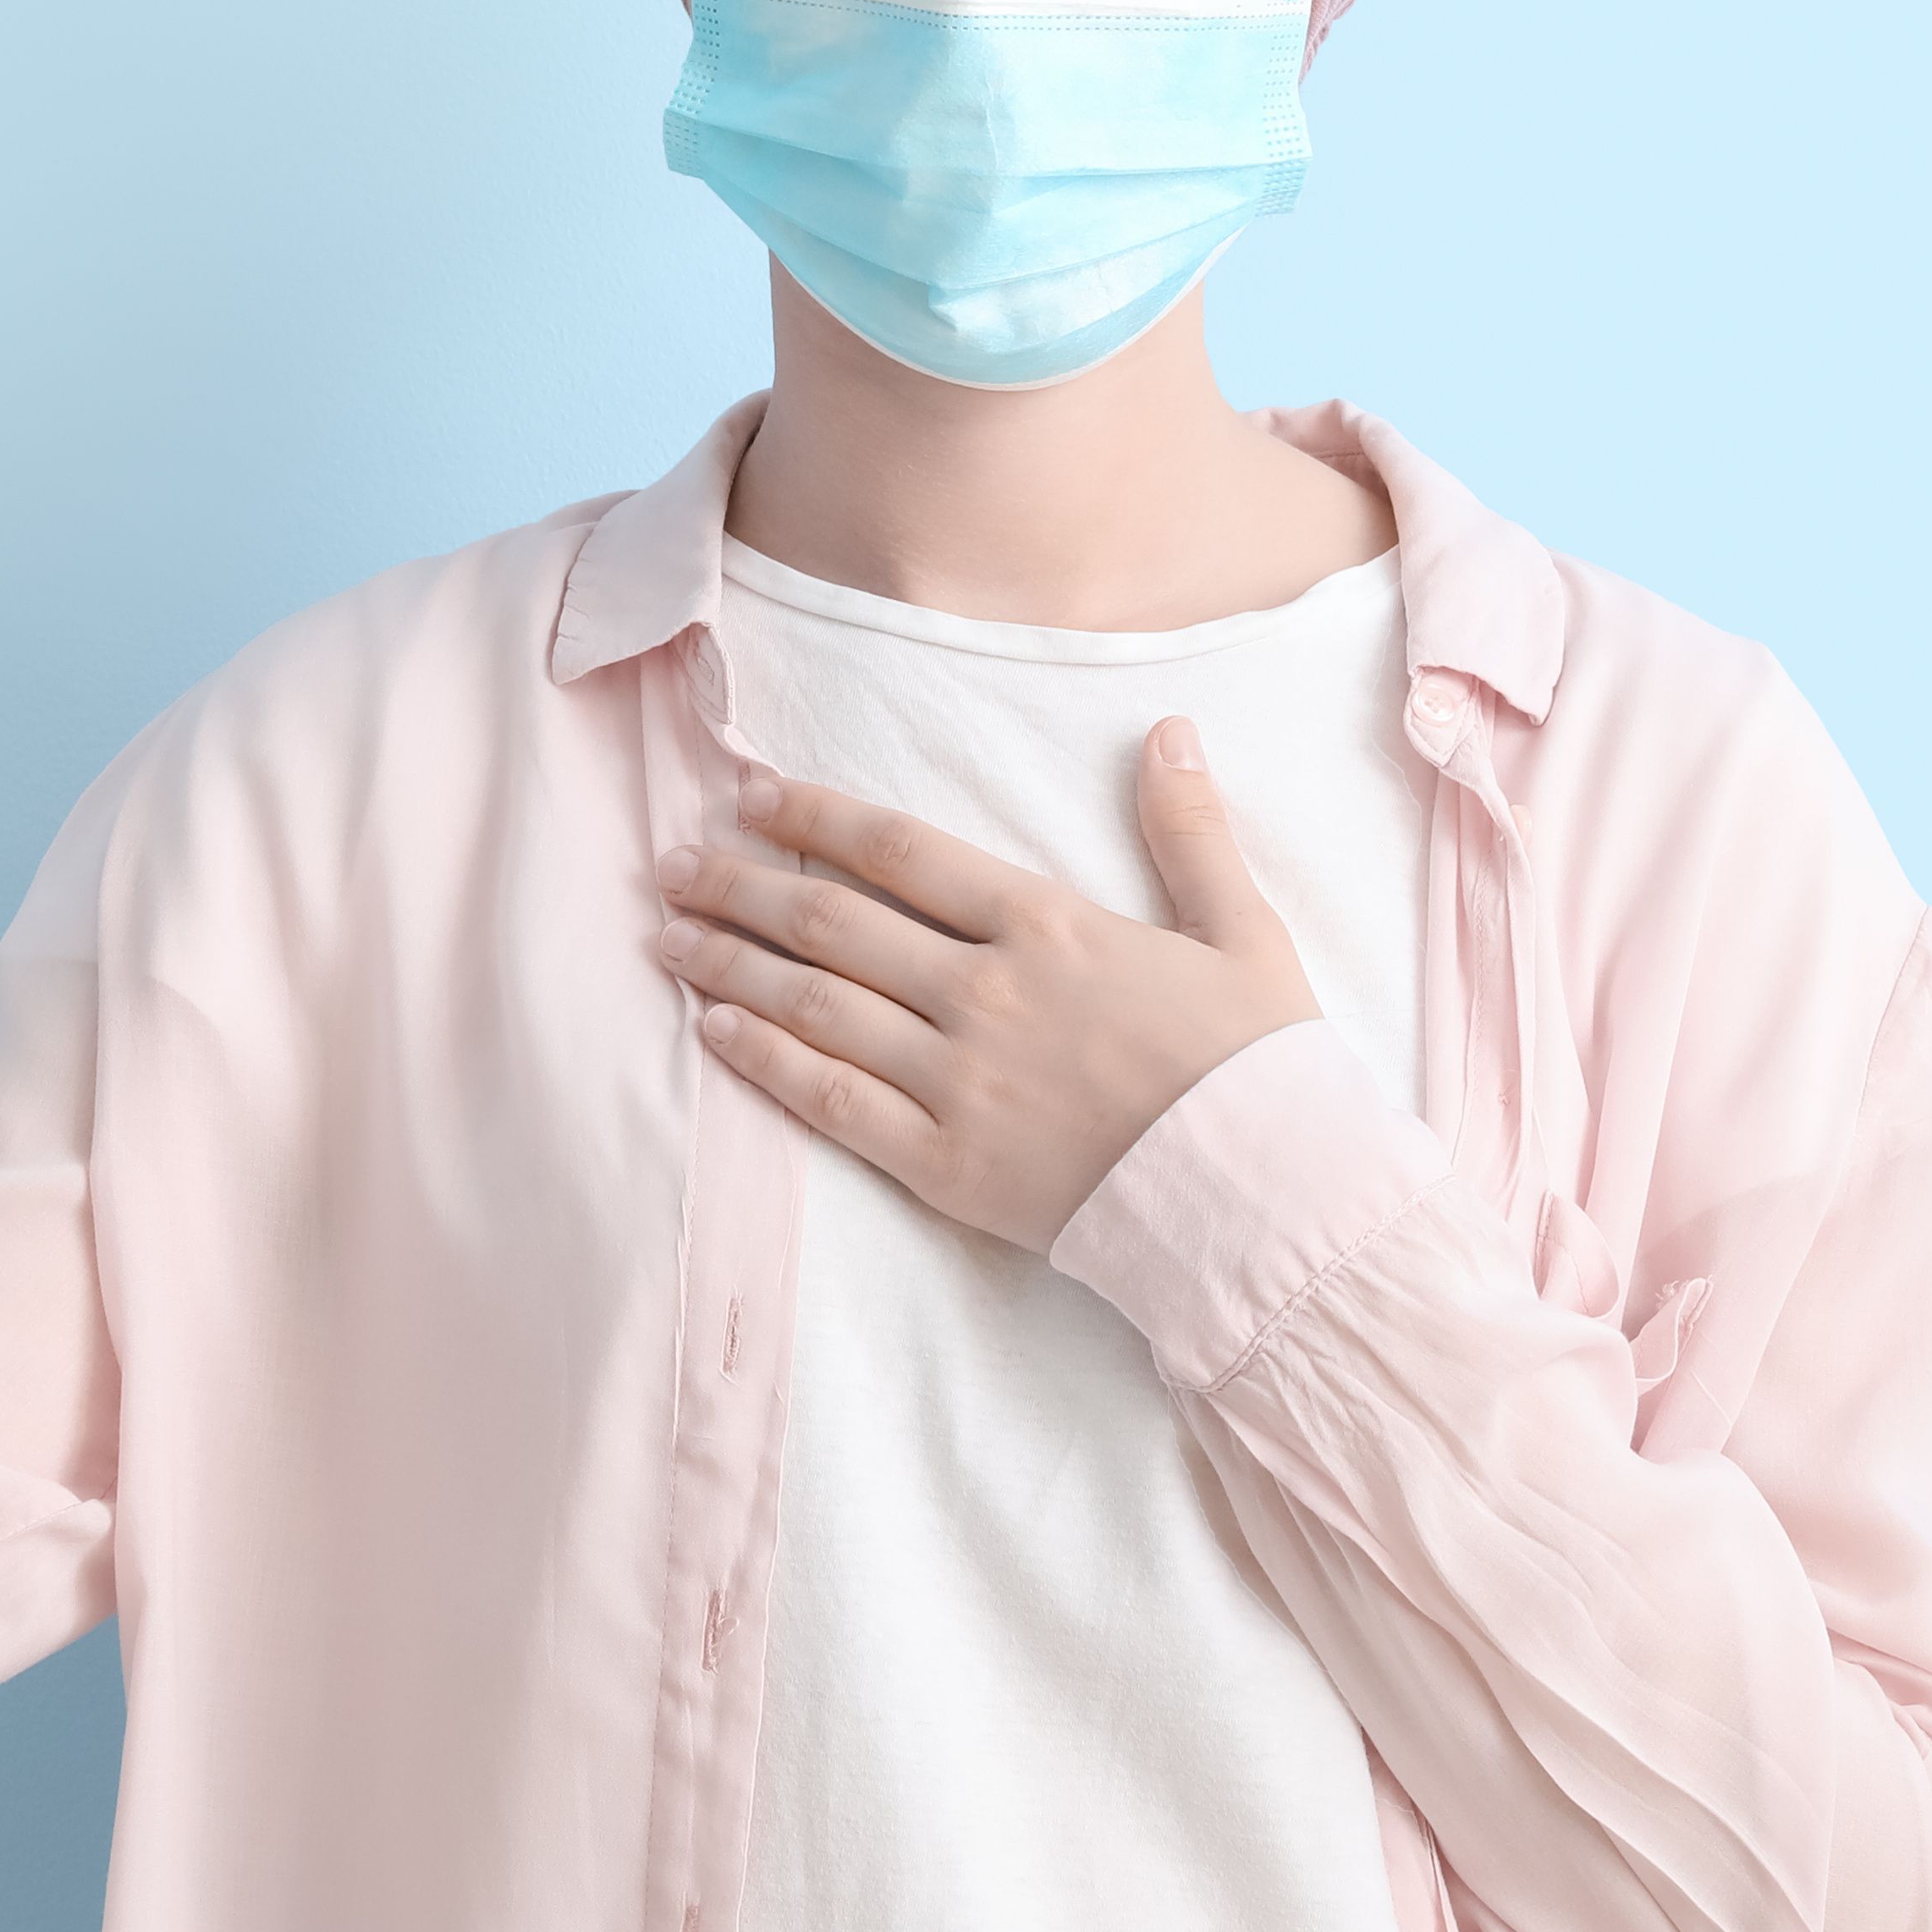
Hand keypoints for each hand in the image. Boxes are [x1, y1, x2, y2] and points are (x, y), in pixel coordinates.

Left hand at [650, 725, 1322, 1254]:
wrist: (1266, 1200)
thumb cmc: (1259, 1067)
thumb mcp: (1243, 931)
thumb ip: (1192, 832)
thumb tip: (1168, 732)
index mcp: (1048, 925)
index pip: (900, 850)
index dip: (815, 817)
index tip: (751, 794)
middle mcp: (985, 992)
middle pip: (833, 923)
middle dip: (741, 887)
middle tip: (672, 865)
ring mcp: (958, 1080)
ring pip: (816, 1007)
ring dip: (730, 967)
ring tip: (665, 938)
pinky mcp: (945, 1164)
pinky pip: (831, 1102)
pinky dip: (764, 1062)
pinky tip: (711, 1034)